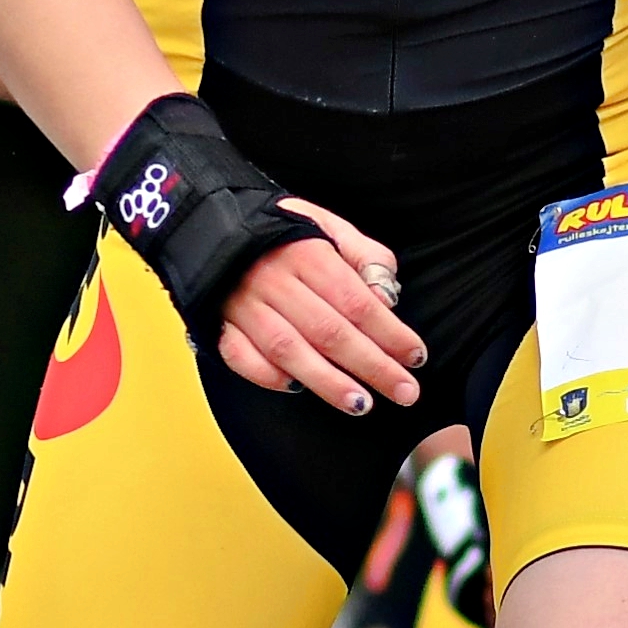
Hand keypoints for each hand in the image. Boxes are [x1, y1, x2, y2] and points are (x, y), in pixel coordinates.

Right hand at [216, 200, 424, 415]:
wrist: (211, 223)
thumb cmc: (282, 231)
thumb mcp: (329, 226)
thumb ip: (365, 256)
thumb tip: (387, 298)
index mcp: (307, 253)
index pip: (357, 302)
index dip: (390, 333)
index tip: (416, 357)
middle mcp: (274, 281)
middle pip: (329, 331)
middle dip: (372, 366)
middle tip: (405, 391)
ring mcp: (243, 305)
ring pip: (288, 351)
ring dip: (327, 381)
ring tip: (361, 404)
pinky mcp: (219, 324)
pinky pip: (241, 357)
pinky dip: (268, 376)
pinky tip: (298, 389)